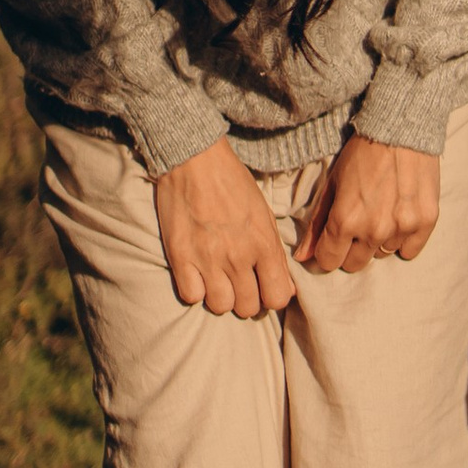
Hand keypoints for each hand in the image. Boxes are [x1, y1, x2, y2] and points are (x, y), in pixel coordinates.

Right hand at [154, 135, 298, 319]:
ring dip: (221, 297)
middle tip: (239, 282)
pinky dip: (195, 290)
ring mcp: (208, 259)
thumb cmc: (233, 184)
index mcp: (263, 244)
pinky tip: (197, 274)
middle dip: (247, 299)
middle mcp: (238, 256)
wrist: (194, 159)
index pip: (277, 298)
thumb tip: (286, 291)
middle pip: (248, 308)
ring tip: (218, 279)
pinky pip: (192, 297)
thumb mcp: (264, 214)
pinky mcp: (180, 257)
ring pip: (221, 307)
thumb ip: (275, 254)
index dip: (272, 296)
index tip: (264, 286)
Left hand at [297, 134, 441, 275]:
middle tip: (358, 223)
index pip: (329, 261)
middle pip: (355, 264)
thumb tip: (302, 258)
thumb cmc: (362, 154)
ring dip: (379, 240)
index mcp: (345, 221)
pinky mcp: (426, 222)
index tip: (332, 240)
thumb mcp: (332, 184)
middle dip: (352, 248)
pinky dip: (403, 240)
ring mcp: (402, 228)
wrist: (401, 129)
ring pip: (382, 254)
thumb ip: (317, 224)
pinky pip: (409, 251)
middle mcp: (373, 230)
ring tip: (382, 212)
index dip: (327, 251)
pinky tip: (399, 218)